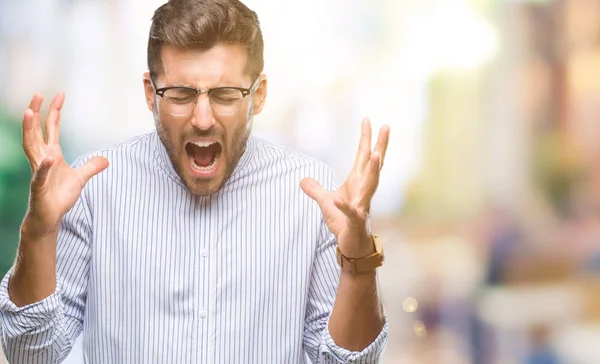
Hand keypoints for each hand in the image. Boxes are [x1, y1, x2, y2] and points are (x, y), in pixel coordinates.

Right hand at [21, 92, 108, 238]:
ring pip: (31, 147)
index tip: (58, 94)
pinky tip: (49, 158)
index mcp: (51, 154)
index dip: (54, 111)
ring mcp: (38, 172)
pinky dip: (44, 166)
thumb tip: (106, 159)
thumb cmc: (59, 197)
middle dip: (36, 112)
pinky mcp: (39, 187)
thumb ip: (91, 167)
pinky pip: (40, 174)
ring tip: (28, 112)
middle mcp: (41, 159)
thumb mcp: (80, 179)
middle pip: (36, 131)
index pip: (51, 128)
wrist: (49, 217)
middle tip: (37, 93)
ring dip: (29, 129)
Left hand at [301, 118, 389, 257]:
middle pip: (374, 165)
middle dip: (379, 146)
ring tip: (376, 155)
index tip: (367, 120)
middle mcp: (364, 190)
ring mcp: (362, 205)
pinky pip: (351, 212)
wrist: (351, 246)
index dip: (365, 138)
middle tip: (386, 127)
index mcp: (358, 183)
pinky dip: (345, 206)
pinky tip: (339, 199)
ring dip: (374, 171)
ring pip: (371, 185)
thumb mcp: (326, 202)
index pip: (363, 157)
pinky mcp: (355, 221)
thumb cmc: (343, 223)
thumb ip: (315, 190)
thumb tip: (302, 180)